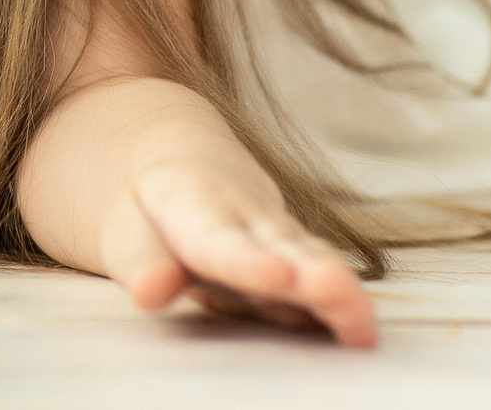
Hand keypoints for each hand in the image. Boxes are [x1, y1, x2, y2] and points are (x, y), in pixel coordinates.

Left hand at [97, 159, 375, 347]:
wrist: (180, 157)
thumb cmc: (150, 206)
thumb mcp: (126, 228)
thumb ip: (143, 262)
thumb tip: (150, 292)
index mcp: (196, 204)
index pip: (221, 240)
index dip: (249, 261)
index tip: (277, 275)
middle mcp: (248, 216)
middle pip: (283, 248)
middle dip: (312, 274)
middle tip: (335, 290)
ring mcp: (278, 234)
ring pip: (312, 260)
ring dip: (339, 292)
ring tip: (364, 322)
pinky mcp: (297, 253)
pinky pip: (320, 274)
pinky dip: (342, 302)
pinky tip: (363, 332)